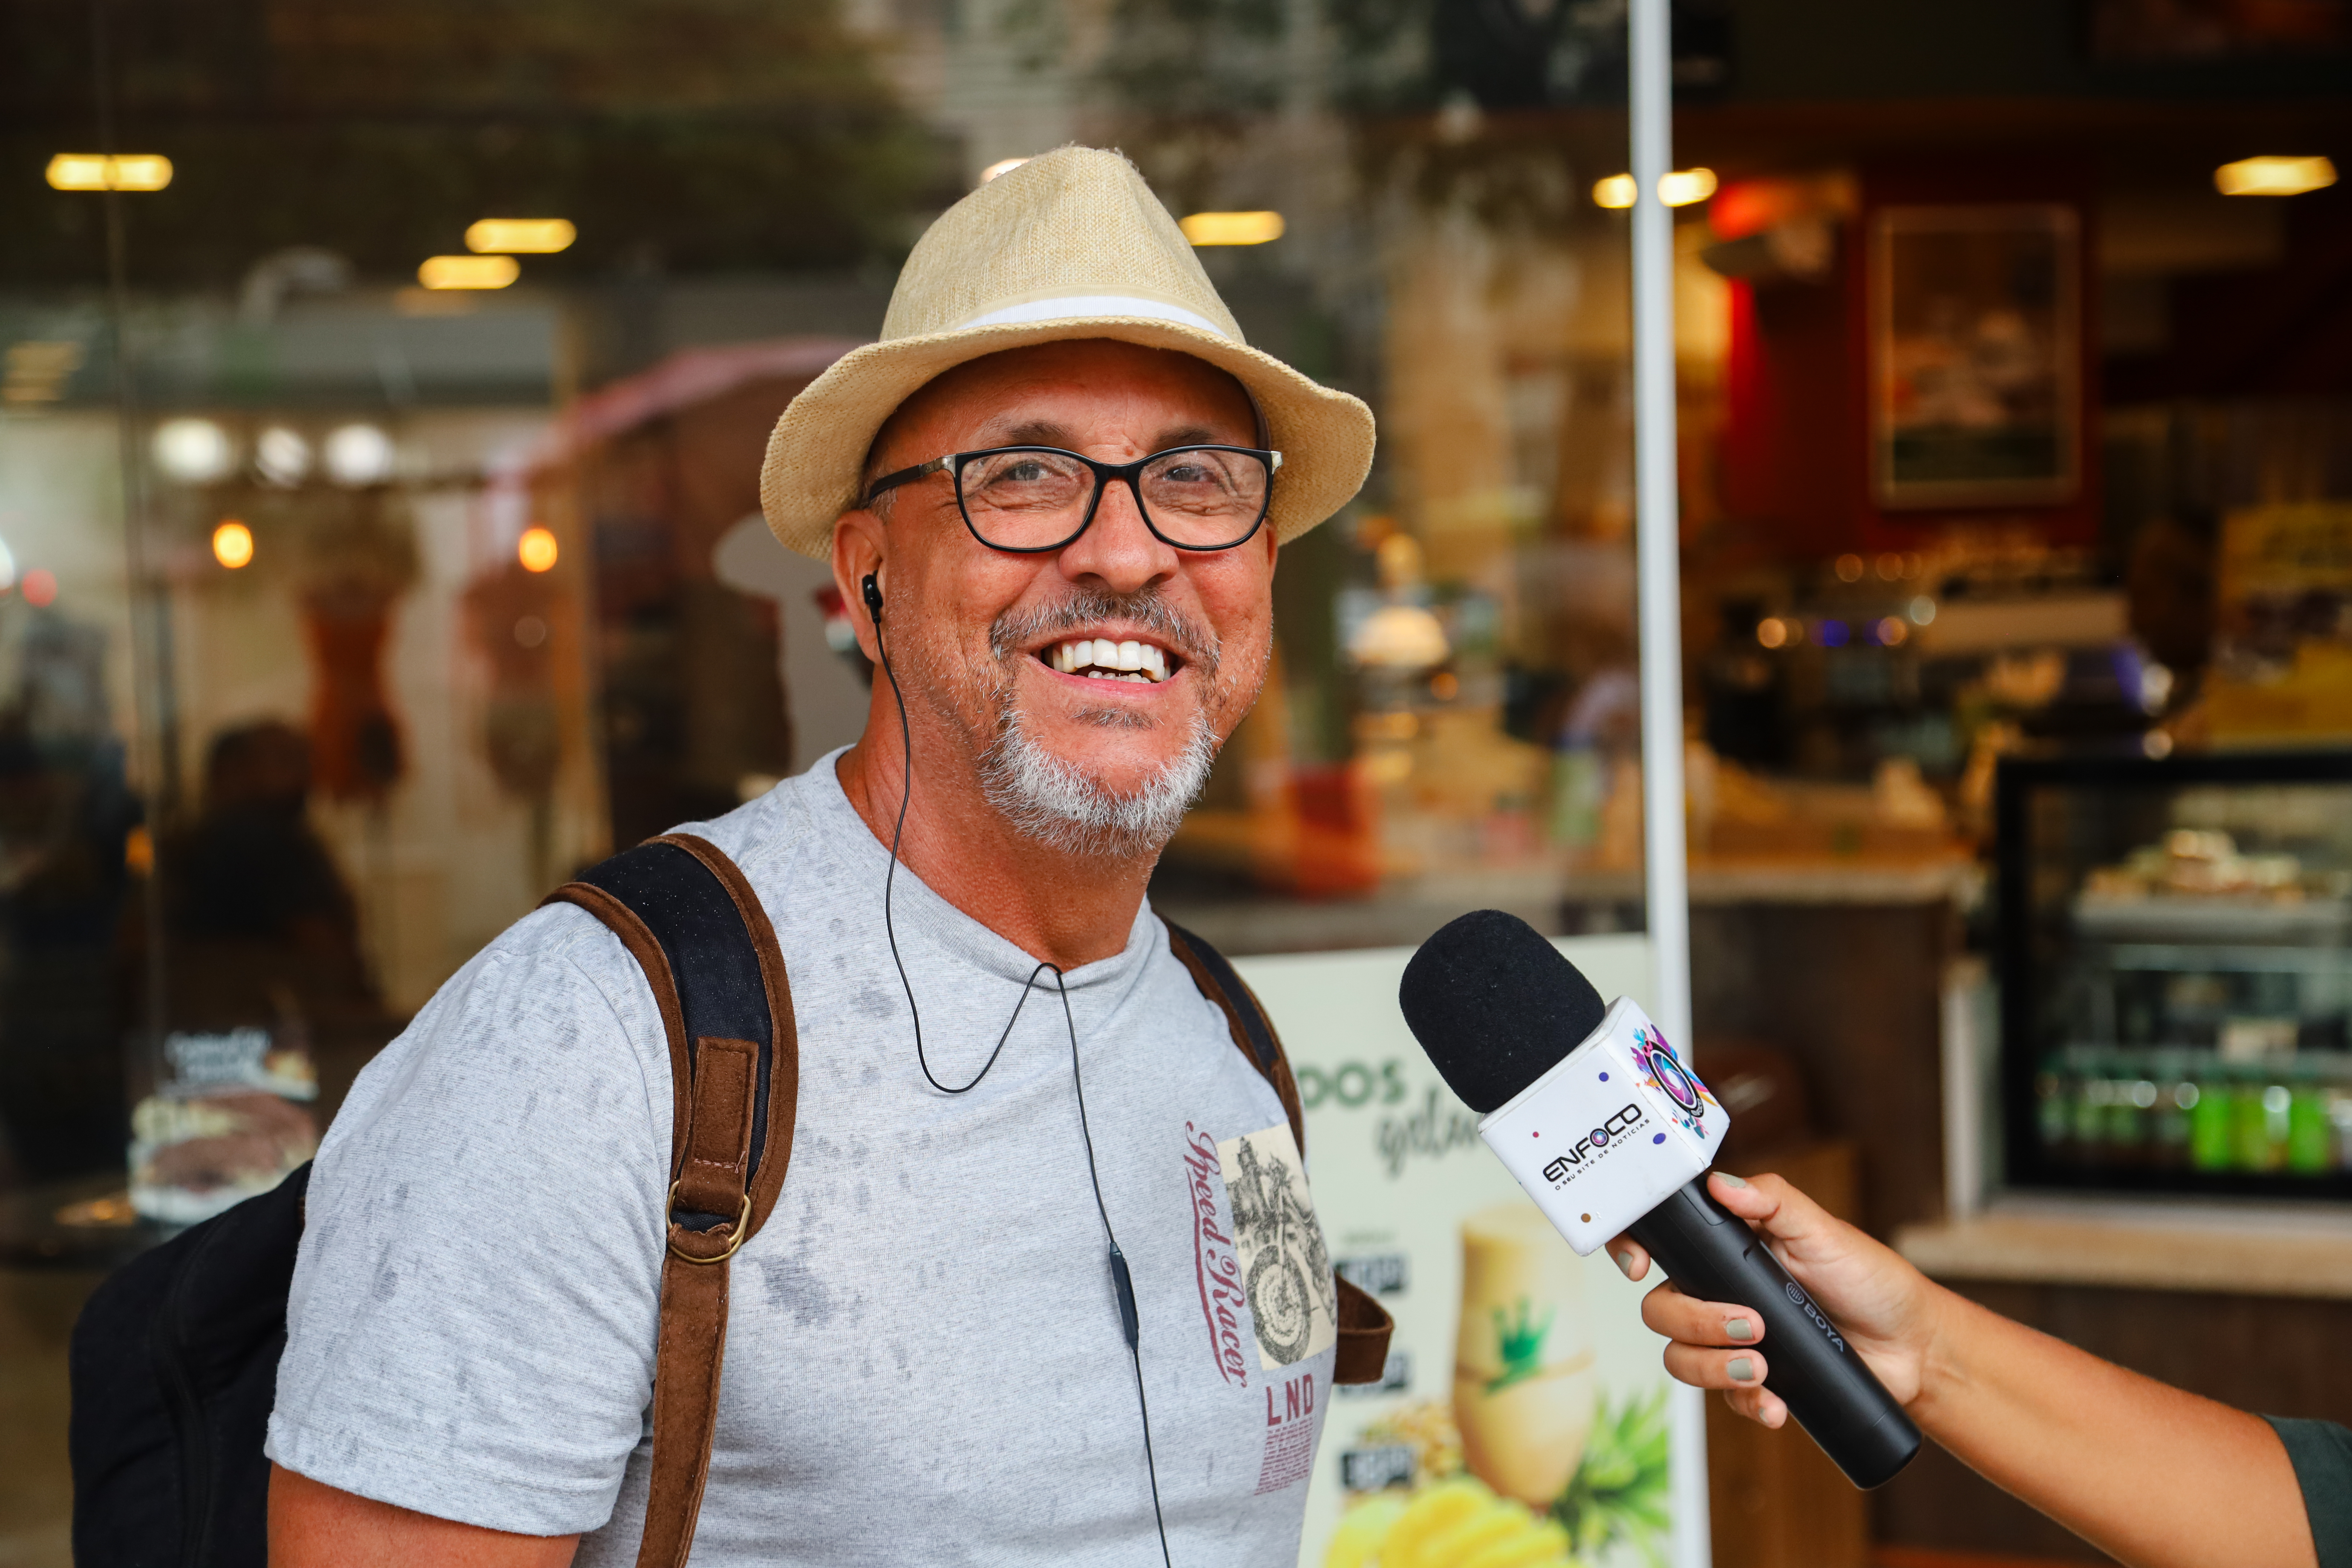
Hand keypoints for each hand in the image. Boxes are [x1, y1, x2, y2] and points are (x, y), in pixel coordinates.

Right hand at [1606, 1171, 1944, 1428]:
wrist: (1912, 1348)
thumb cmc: (1871, 1279)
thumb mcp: (1824, 1231)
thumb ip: (1772, 1201)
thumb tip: (1720, 1184)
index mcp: (1727, 1249)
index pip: (1660, 1242)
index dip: (1630, 1248)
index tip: (1638, 1267)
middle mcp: (1720, 1291)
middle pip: (1661, 1309)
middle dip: (1694, 1323)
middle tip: (1749, 1324)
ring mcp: (1733, 1339)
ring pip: (1679, 1357)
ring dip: (1711, 1367)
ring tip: (1761, 1369)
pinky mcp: (1754, 1380)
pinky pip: (1723, 1400)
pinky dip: (1746, 1403)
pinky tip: (1776, 1405)